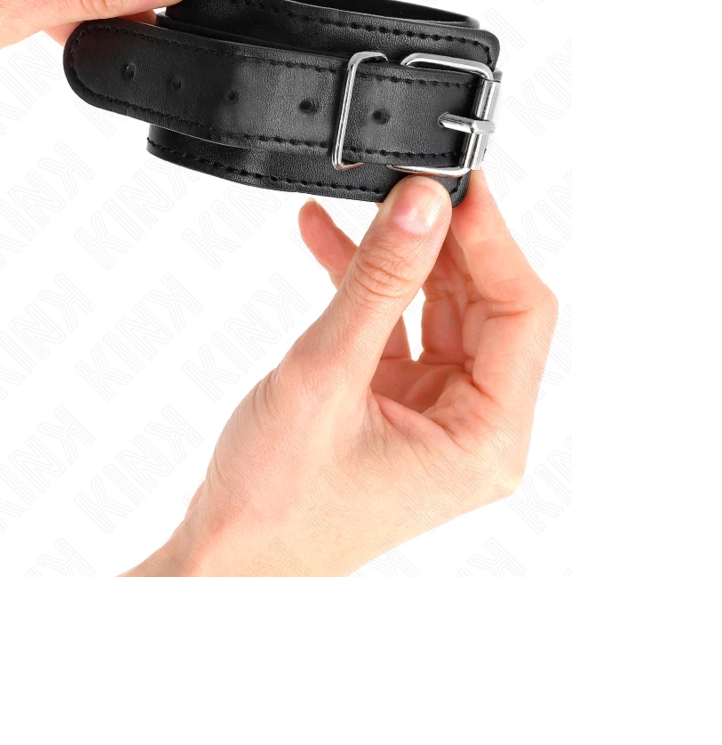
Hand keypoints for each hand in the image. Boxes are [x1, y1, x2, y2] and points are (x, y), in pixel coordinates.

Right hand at [126, 172, 557, 576]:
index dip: (492, 241)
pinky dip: (361, 284)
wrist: (224, 560)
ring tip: (362, 200)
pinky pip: (392, 325)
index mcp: (487, 439)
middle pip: (483, 305)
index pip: (522, 313)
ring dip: (396, 256)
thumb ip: (378, 282)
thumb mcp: (327, 374)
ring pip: (436, 307)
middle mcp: (473, 427)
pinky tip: (322, 236)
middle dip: (442, 241)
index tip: (454, 187)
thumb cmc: (275, 502)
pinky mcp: (391, 404)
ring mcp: (432, 415)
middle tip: (406, 184)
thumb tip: (422, 204)